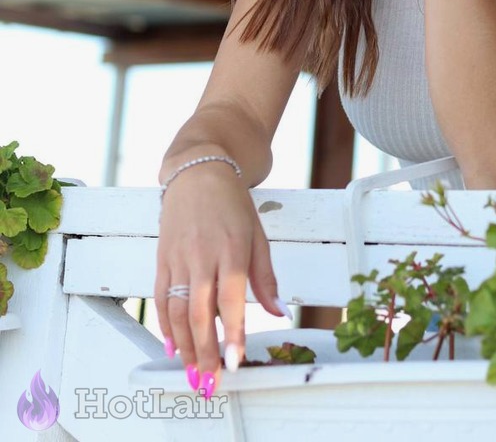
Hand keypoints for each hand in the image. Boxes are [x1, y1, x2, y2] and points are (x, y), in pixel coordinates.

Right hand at [155, 167, 285, 396]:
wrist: (199, 171)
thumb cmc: (232, 204)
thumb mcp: (257, 235)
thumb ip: (265, 277)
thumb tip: (279, 312)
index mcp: (231, 249)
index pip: (231, 299)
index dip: (232, 333)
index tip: (234, 362)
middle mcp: (202, 255)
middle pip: (199, 312)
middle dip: (204, 352)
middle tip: (209, 381)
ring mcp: (178, 257)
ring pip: (176, 310)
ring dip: (183, 346)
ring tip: (191, 371)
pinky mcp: (162, 258)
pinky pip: (159, 297)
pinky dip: (164, 324)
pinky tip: (172, 345)